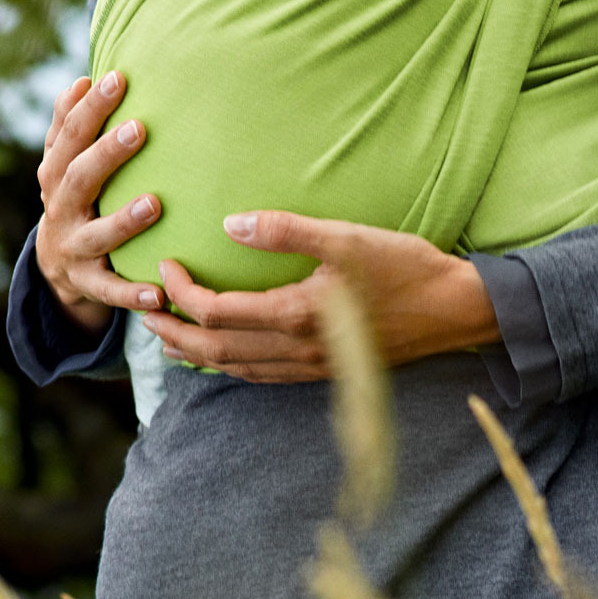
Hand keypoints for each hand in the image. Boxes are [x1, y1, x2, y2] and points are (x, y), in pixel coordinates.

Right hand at [34, 72, 164, 337]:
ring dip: (124, 221)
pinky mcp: (89, 283)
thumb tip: (82, 81)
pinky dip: (132, 293)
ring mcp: (74, 247)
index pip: (69, 137)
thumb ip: (71, 125)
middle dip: (106, 154)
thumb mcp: (66, 162)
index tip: (116, 79)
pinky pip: (111, 290)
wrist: (57, 263)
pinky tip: (158, 292)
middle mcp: (60, 209)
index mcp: (57, 173)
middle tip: (138, 128)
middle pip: (79, 178)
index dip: (89, 108)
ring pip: (97, 236)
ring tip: (154, 204)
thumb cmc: (76, 195)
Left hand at [140, 213, 501, 383]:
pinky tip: (226, 352)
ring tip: (169, 335)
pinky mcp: (325, 368)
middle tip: (142, 311)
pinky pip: (260, 375)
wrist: (455, 311)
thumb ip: (288, 230)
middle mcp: (296, 349)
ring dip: (194, 353)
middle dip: (171, 334)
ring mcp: (310, 365)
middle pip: (213, 352)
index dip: (181, 293)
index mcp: (296, 316)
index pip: (217, 313)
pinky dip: (229, 364)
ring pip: (234, 369)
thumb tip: (232, 224)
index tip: (164, 265)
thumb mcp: (347, 238)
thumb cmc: (405, 268)